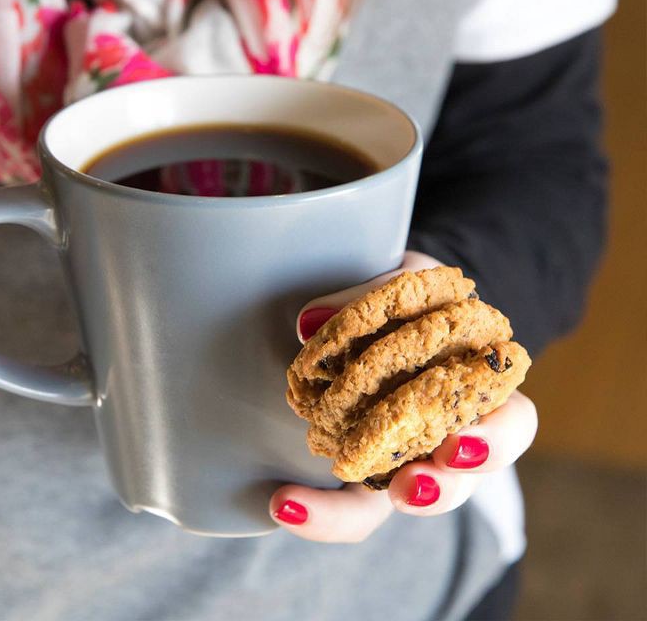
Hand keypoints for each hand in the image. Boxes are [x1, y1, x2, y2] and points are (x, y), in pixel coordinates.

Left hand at [268, 251, 537, 541]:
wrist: (391, 307)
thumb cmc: (413, 297)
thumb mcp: (407, 280)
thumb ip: (372, 293)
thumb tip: (310, 322)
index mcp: (481, 389)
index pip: (510, 424)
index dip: (494, 442)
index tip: (459, 446)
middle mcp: (453, 434)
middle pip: (462, 482)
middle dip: (440, 490)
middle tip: (410, 485)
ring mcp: (411, 456)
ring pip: (407, 500)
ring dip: (364, 506)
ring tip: (327, 504)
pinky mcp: (370, 469)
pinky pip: (355, 505)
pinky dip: (321, 512)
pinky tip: (283, 505)